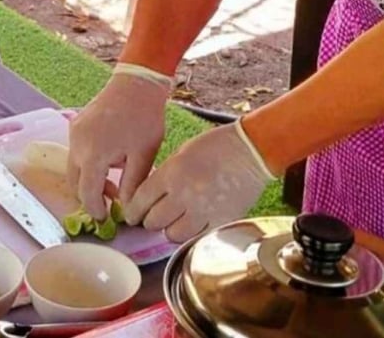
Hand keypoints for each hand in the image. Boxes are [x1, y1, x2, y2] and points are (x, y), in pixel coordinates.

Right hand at [67, 65, 171, 220]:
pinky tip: (109, 162)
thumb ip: (132, 186)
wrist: (136, 83)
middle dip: (90, 196)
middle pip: (75, 183)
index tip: (106, 218)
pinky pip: (76, 152)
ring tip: (113, 182)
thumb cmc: (143, 119)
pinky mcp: (76, 125)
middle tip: (111, 201)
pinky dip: (87, 164)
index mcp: (93, 156)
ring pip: (73, 168)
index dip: (95, 210)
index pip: (86, 194)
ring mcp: (73, 133)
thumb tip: (127, 210)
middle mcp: (77, 146)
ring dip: (88, 179)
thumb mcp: (143, 156)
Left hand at [124, 120, 275, 242]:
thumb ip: (163, 176)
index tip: (132, 215)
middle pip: (153, 221)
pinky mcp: (220, 222)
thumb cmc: (216, 146)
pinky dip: (191, 232)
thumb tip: (148, 198)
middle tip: (154, 216)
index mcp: (172, 173)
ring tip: (174, 220)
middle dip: (150, 220)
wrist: (251, 151)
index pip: (140, 201)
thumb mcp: (181, 154)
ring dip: (170, 229)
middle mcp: (184, 195)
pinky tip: (192, 222)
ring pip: (172, 234)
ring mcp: (203, 211)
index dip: (133, 211)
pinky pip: (196, 237)